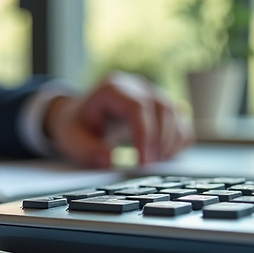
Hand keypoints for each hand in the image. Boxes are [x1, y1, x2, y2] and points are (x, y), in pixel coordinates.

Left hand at [44, 72, 192, 167]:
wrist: (80, 116)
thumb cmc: (77, 126)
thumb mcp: (72, 139)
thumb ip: (88, 150)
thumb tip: (110, 159)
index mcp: (113, 88)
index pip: (138, 107)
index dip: (145, 135)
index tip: (144, 162)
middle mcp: (137, 86)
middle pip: (162, 108)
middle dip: (160, 141)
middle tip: (150, 166)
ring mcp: (152, 94)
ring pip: (175, 112)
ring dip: (171, 141)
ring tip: (156, 163)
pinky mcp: (162, 107)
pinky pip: (181, 120)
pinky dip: (179, 140)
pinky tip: (165, 156)